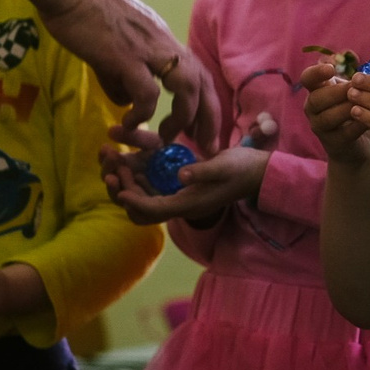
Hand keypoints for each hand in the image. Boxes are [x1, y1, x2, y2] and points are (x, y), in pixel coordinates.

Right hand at [42, 0, 220, 145]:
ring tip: (165, 137)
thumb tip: (124, 101)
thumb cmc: (83, 9)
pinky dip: (143, 112)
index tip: (201, 129)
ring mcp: (147, 49)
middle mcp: (163, 43)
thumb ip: (120, 74)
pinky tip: (128, 122)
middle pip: (203, 82)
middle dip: (209, 118)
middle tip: (204, 145)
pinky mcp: (126, 56)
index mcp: (162, 39)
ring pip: (186, 87)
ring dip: (182, 118)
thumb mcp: (112, 44)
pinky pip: (147, 92)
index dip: (206, 102)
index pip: (198, 72)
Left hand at [104, 115, 276, 225]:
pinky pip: (150, 189)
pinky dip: (135, 178)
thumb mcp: (224, 165)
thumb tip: (181, 175)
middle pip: (140, 211)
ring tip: (113, 158)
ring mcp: (178, 198)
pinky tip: (130, 159)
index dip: (132, 200)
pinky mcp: (178, 188)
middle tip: (111, 165)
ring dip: (124, 183)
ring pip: (141, 200)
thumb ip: (203, 171)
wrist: (258, 173)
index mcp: (188, 204)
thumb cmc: (243, 169)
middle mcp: (179, 205)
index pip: (152, 209)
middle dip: (121, 191)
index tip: (117, 183)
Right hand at [302, 59, 369, 164]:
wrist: (355, 145)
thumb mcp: (352, 91)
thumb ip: (354, 78)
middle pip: (316, 98)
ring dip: (346, 108)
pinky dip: (356, 126)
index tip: (330, 68)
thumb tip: (361, 60)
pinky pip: (343, 134)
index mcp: (316, 91)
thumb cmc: (353, 110)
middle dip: (336, 92)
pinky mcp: (333, 143)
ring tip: (364, 102)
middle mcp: (313, 109)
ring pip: (327, 117)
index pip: (307, 78)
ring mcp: (320, 127)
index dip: (316, 73)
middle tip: (356, 86)